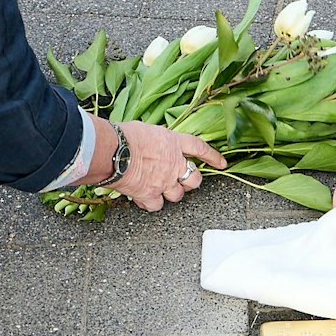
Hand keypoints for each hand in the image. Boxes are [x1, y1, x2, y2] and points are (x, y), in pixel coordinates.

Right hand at [109, 121, 226, 211]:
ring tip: (160, 188)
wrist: (113, 151)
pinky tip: (144, 198)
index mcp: (174, 143)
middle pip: (195, 179)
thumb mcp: (147, 130)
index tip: (222, 163)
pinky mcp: (150, 195)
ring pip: (178, 195)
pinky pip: (157, 205)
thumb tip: (153, 143)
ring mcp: (164, 181)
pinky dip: (151, 203)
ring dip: (170, 193)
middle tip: (183, 181)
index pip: (199, 148)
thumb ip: (157, 140)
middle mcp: (174, 163)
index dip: (212, 156)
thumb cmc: (124, 136)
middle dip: (191, 182)